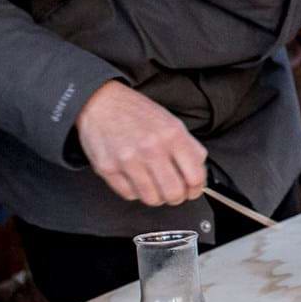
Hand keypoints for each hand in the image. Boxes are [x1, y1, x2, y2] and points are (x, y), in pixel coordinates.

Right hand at [74, 81, 207, 206]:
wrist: (101, 102)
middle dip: (177, 197)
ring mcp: (128, 160)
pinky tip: (135, 178)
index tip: (193, 189)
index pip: (195, 177)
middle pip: (174, 193)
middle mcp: (151, 148)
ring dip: (156, 196)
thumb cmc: (136, 112)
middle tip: (174, 192)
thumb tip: (199, 174)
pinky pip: (130, 195)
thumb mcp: (171, 122)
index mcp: (172, 135)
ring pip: (152, 199)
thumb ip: (189, 147)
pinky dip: (135, 191)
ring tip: (154, 185)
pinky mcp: (108, 169)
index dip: (196, 188)